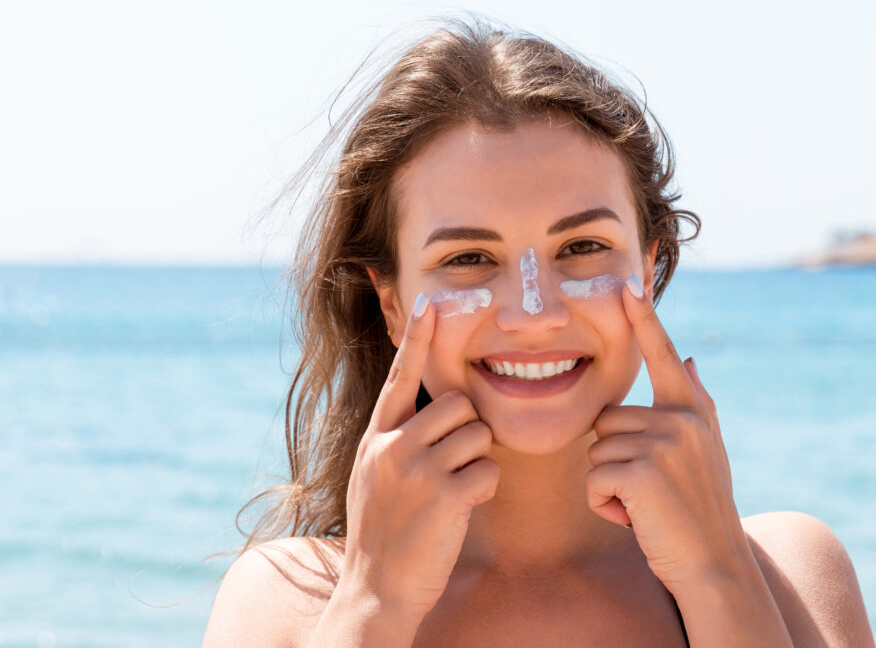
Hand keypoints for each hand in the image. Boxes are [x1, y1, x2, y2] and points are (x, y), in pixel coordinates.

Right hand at [339, 294, 500, 617]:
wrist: (376, 587)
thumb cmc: (383, 530)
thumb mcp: (374, 476)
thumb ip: (396, 440)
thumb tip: (434, 410)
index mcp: (376, 437)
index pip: (399, 377)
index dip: (417, 338)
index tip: (431, 302)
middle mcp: (392, 446)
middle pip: (457, 404)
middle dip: (467, 430)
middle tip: (454, 464)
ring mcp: (416, 471)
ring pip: (477, 434)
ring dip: (477, 461)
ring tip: (454, 489)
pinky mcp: (444, 496)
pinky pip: (488, 470)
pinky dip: (484, 488)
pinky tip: (463, 507)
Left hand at [585, 276, 746, 588]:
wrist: (714, 564)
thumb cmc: (702, 509)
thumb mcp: (707, 451)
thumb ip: (696, 403)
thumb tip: (690, 359)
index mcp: (691, 410)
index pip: (663, 355)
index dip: (645, 320)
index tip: (630, 283)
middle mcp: (681, 419)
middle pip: (606, 420)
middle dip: (613, 459)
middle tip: (648, 490)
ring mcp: (663, 443)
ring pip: (596, 451)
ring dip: (607, 485)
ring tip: (644, 505)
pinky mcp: (642, 471)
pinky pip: (593, 479)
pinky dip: (604, 505)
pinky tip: (634, 519)